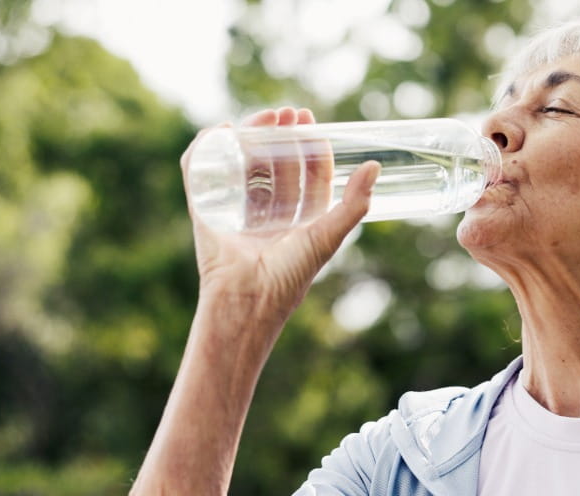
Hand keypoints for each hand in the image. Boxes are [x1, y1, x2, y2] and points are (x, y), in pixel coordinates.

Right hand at [180, 107, 379, 328]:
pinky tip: (221, 130)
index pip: (307, 175)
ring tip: (267, 117)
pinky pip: (204, 172)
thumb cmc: (290, 274)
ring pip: (246, 162)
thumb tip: (375, 166)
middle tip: (289, 113)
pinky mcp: (206, 209)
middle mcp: (269, 214)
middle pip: (277, 164)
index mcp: (299, 221)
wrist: (247, 298)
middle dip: (284, 136)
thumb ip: (354, 204)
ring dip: (255, 136)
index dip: (310, 148)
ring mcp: (237, 210)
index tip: (310, 122)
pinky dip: (208, 148)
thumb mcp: (328, 235)